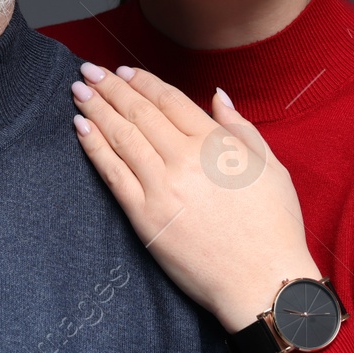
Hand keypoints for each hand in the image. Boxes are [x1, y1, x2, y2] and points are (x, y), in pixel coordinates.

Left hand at [71, 62, 319, 332]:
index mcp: (215, 144)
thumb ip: (240, 127)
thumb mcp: (271, 167)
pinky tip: (81, 129)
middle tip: (89, 70)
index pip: (169, 100)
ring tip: (79, 91)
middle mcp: (184, 160)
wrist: (263, 281)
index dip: (143, 82)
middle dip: (110, 88)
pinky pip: (112, 174)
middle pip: (139, 112)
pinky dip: (94, 148)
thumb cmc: (274, 226)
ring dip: (96, 110)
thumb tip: (218, 96)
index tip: (123, 71)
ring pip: (121, 137)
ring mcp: (161, 188)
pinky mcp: (145, 217)